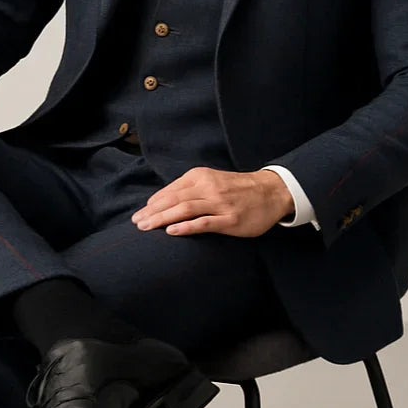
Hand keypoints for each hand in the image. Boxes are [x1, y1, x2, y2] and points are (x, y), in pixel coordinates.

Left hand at [131, 167, 293, 236]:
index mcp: (201, 177)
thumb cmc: (237, 188)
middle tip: (137, 223)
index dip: (153, 203)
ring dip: (162, 218)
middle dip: (152, 212)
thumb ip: (190, 188)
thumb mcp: (212, 180)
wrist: (271, 191)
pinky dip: (186, 226)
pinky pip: (204, 223)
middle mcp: (208, 187)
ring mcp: (220, 203)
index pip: (171, 190)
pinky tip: (172, 231)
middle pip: (174, 199)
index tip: (140, 214)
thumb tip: (162, 201)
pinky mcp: (230, 219)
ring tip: (147, 227)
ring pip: (185, 209)